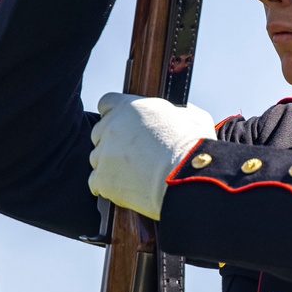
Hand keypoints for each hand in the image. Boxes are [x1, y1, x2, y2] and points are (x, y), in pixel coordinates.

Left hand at [88, 92, 217, 218]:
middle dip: (113, 142)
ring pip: (98, 158)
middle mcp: (112, 126)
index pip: (107, 103)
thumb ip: (178, 112)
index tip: (124, 125)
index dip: (115, 114)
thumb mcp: (193, 117)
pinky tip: (124, 188)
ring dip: (110, 165)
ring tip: (134, 174)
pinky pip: (96, 182)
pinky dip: (107, 186)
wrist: (188, 178)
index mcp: (130, 107)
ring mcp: (104, 153)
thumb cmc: (195, 147)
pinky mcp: (102, 179)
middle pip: (100, 132)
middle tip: (133, 154)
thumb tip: (180, 114)